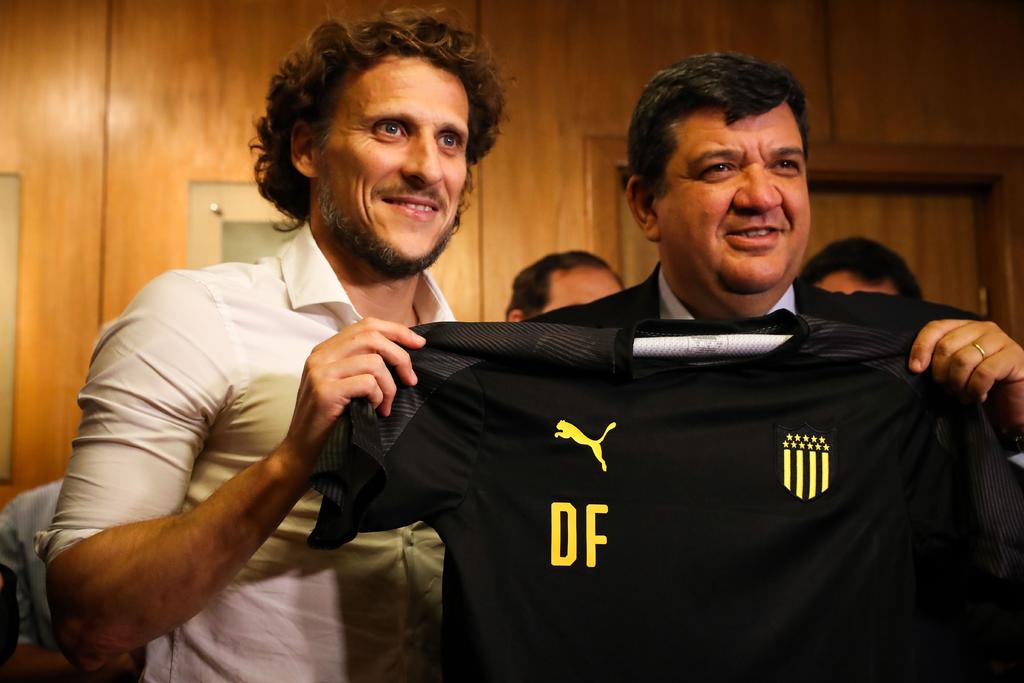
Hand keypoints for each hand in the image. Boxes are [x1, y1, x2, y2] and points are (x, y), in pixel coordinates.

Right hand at [281, 318, 425, 468]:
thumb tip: (403, 352)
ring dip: (389, 386)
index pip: (366, 325)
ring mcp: (321, 372)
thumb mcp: (345, 384)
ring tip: (385, 405)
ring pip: (374, 362)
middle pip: (372, 337)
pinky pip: (367, 383)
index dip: (396, 331)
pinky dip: (378, 397)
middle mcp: (320, 356)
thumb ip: (362, 364)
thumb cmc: (331, 420)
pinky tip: (373, 411)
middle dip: (400, 357)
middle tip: (411, 380)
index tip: (418, 344)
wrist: (302, 451)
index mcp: (326, 350)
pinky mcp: (325, 391)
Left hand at [909, 319, 1023, 436]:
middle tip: (948, 390)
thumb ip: (938, 361)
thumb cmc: (979, 387)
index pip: (935, 328)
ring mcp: (1002, 341)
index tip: (915, 370)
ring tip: (962, 395)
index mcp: (965, 327)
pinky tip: (978, 396)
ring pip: (963, 359)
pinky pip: (984, 373)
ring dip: (958, 384)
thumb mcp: (953, 372)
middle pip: (946, 346)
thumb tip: (915, 365)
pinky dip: (975, 389)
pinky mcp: (1015, 357)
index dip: (921, 348)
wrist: (1013, 405)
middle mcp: (984, 328)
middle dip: (942, 374)